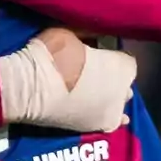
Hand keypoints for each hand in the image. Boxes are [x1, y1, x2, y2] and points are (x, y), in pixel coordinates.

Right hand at [0, 28, 133, 131]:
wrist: (34, 88)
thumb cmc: (54, 55)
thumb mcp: (71, 33)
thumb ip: (87, 35)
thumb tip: (93, 33)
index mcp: (121, 65)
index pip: (126, 60)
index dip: (113, 56)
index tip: (101, 53)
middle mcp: (123, 89)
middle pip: (125, 82)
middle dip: (115, 77)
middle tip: (98, 72)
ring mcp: (113, 110)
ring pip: (121, 102)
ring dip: (114, 97)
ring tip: (100, 93)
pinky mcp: (98, 126)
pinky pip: (113, 121)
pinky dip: (113, 117)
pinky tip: (112, 116)